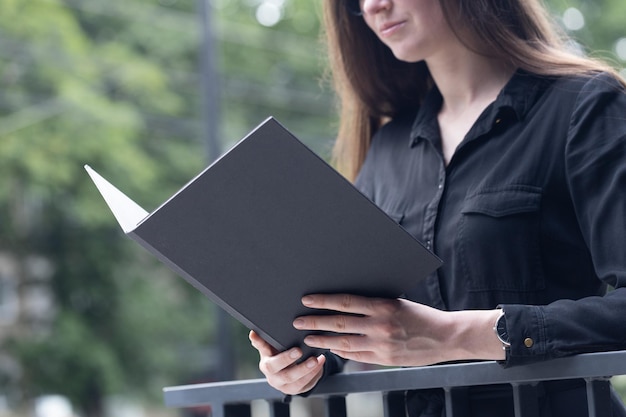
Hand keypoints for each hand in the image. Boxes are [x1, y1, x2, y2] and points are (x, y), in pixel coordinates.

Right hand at [249, 330, 325, 394]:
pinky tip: (320, 362)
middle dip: (287, 359)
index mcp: (265, 362)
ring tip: (315, 359)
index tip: (258, 335)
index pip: (262, 351)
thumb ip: (265, 342)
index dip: (261, 344)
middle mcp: (272, 376)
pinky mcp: (295, 390)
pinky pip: (305, 384)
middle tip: (298, 350)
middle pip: (276, 368)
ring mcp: (284, 385)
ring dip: (305, 369)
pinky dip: (314, 373)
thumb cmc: (281, 357)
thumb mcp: (273, 349)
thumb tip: (253, 333)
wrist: (290, 374)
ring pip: (294, 380)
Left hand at [293, 294, 503, 365]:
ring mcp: (382, 344)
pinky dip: (341, 351)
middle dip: (316, 322)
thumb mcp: (397, 302)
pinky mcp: (385, 358)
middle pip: (340, 323)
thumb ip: (374, 304)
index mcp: (382, 305)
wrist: (447, 336)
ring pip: (344, 342)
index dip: (323, 301)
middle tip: (298, 321)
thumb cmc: (421, 315)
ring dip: (323, 339)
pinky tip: (330, 347)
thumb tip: (346, 303)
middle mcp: (380, 325)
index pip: (345, 302)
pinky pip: (357, 355)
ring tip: (308, 337)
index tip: (307, 300)